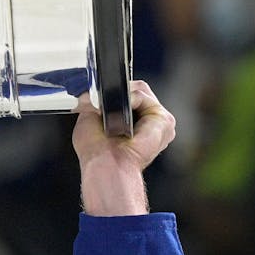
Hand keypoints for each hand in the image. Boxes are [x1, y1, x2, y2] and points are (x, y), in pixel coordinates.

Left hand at [72, 80, 173, 215]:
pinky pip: (144, 96)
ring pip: (140, 91)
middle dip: (118, 92)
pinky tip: (122, 113)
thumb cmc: (97, 152)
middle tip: (104, 106)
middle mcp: (150, 122)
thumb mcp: (90, 119)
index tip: (100, 99)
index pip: (130, 95)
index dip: (115, 93)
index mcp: (136, 123)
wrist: (106, 164)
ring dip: (121, 97)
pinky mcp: (164, 120)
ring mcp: (159, 121)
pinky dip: (130, 99)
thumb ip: (96, 102)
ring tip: (113, 115)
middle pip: (138, 90)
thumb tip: (95, 91)